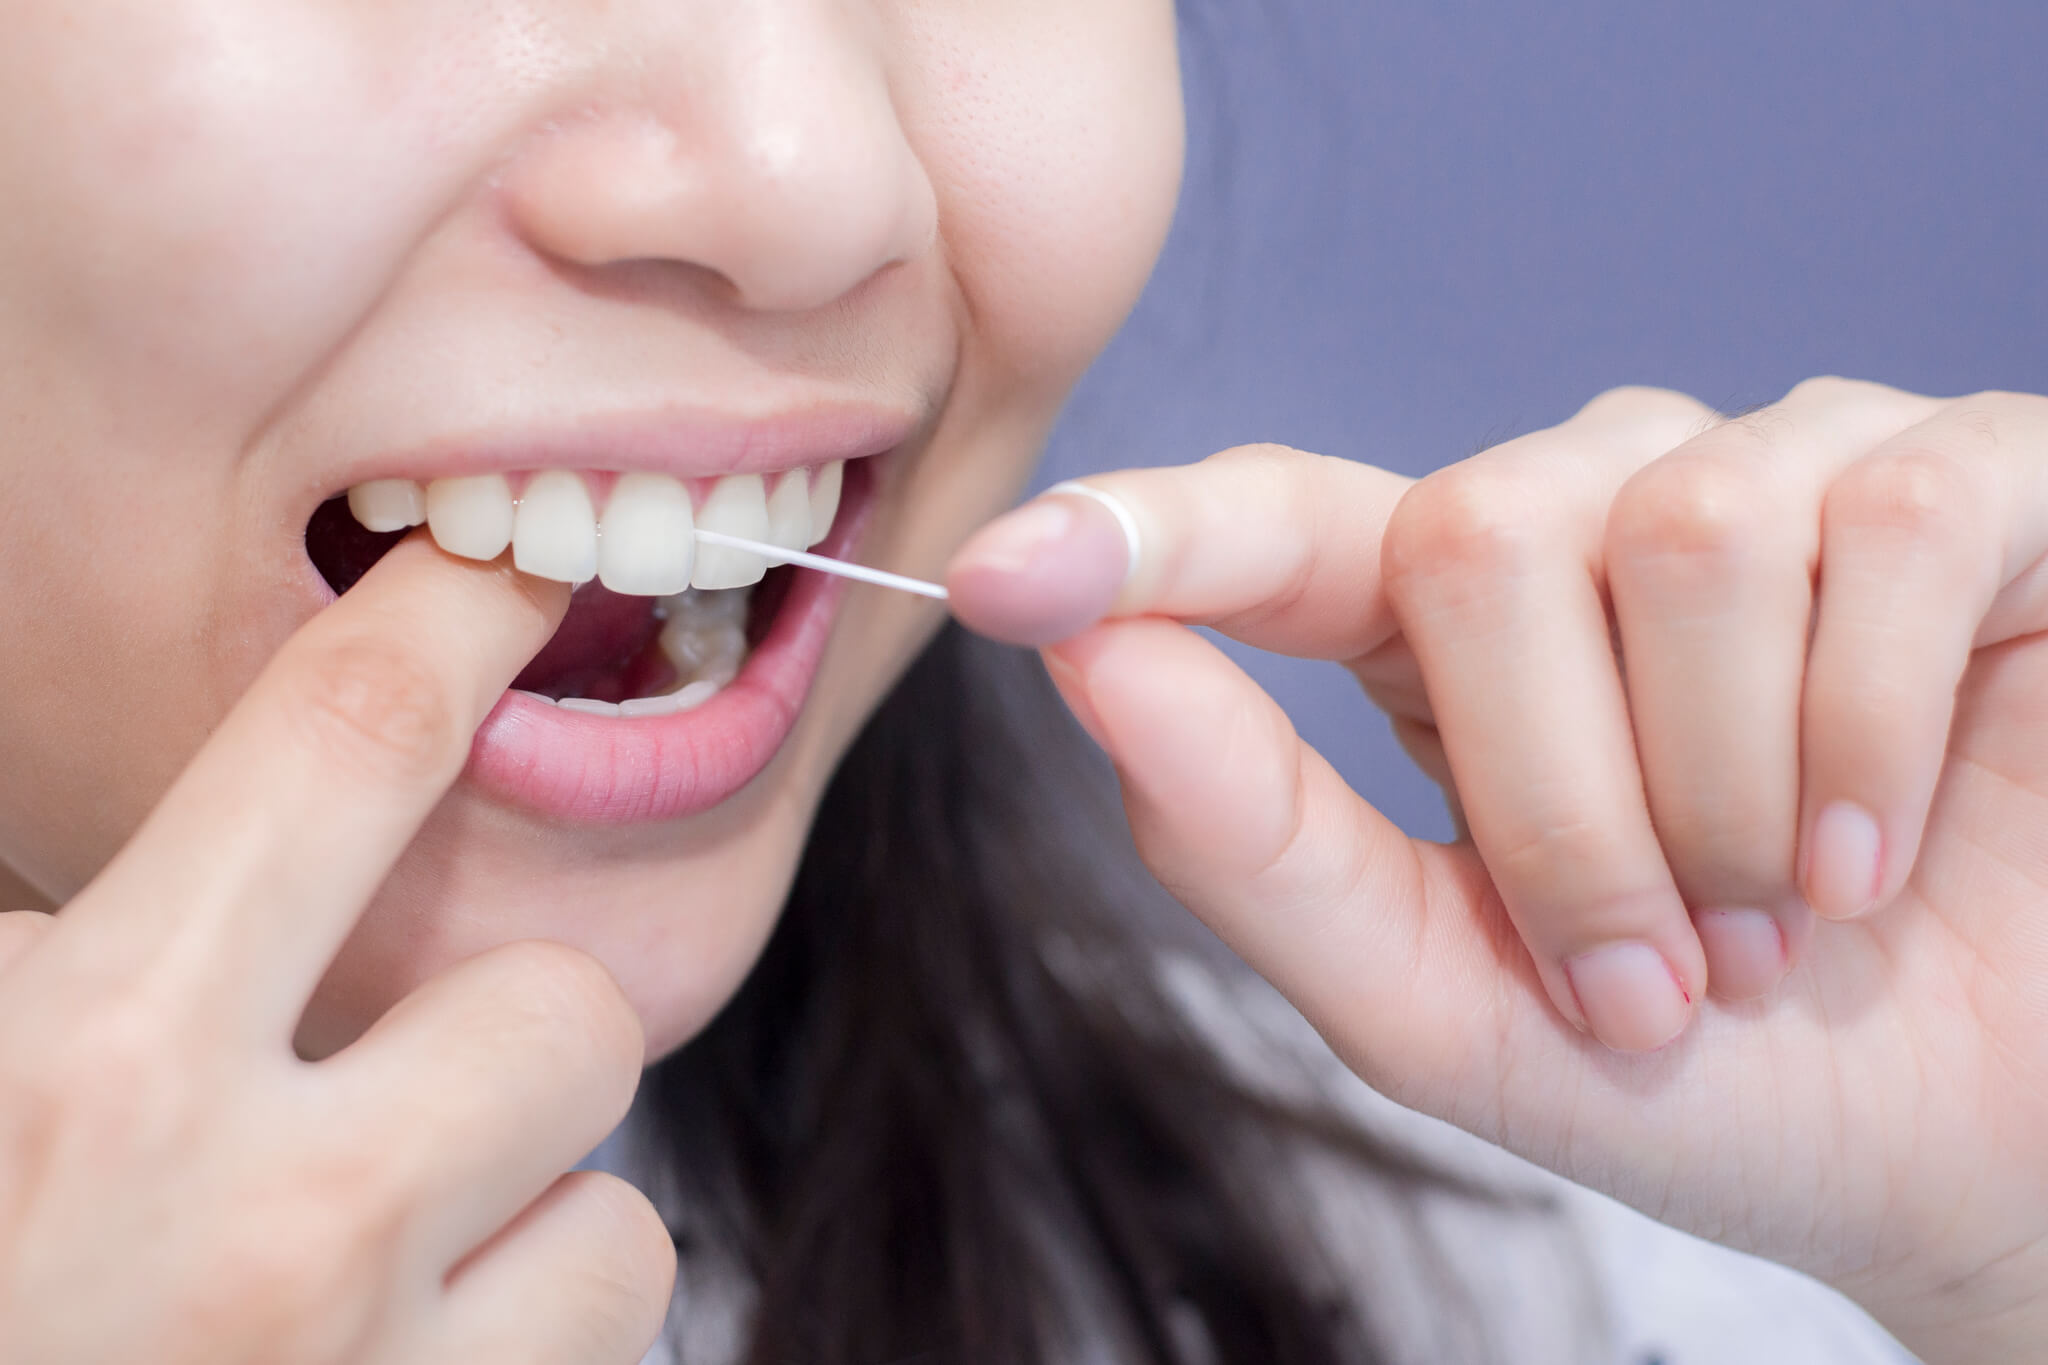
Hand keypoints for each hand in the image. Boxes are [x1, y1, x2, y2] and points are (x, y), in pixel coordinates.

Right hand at [0, 538, 672, 1363]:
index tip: (510, 572)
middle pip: (563, 1012)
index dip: (449, 623)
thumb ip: (46, 942)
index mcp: (88, 1068)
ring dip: (523, 1223)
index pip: (341, 747)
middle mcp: (272, 1229)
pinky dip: (513, 1357)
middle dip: (502, 1029)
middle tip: (380, 1083)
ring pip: (613, 1224)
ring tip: (368, 1265)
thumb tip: (145, 845)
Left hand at [949, 379, 2047, 1362]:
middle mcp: (1597, 514)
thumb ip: (1261, 847)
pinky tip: (1879, 843)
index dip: (1145, 535)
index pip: (1276, 524)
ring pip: (1679, 531)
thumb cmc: (1708, 1073)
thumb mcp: (1444, 1004)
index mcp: (1447, 632)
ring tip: (1777, 918)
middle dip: (1560, 802)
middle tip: (1657, 964)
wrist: (1971, 1139)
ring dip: (1722, 794)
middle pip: (1476, 536)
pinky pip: (1879, 529)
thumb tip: (1095, 667)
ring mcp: (1780, 478)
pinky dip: (1870, 734)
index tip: (1004, 578)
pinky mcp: (1963, 482)